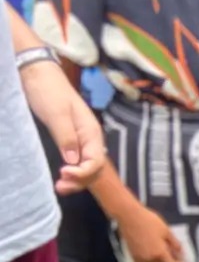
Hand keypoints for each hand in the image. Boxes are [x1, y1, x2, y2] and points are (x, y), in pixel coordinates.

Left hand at [19, 60, 104, 193]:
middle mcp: (90, 139)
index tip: (64, 173)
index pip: (95, 161)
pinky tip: (62, 177)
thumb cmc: (49, 90)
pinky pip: (77, 163)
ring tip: (60, 187)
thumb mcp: (57, 113)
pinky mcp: (70, 141)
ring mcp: (81, 141)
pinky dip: (72, 173)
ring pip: (87, 169)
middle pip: (94, 169)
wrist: (39, 74)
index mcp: (91, 132)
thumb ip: (66, 137)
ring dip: (76, 181)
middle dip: (80, 181)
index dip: (82, 172)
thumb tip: (74, 162)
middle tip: (60, 187)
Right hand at [118, 206, 185, 261]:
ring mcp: (140, 258)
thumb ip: (175, 244)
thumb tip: (180, 253)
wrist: (129, 216)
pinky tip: (151, 258)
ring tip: (162, 261)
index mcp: (160, 254)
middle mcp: (150, 259)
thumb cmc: (149, 221)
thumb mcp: (166, 231)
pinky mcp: (132, 255)